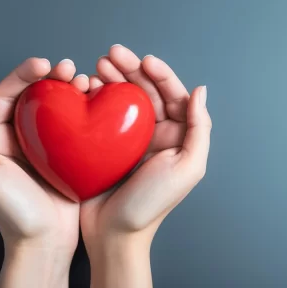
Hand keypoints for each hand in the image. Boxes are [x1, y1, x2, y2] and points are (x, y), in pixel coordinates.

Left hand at [0, 58, 88, 287]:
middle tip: (68, 69)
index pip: (9, 93)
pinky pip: (78, 125)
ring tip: (86, 82)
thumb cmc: (12, 212)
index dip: (25, 74)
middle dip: (52, 76)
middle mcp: (21, 137)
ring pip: (59, 106)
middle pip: (36, 95)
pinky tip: (97, 102)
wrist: (43, 243)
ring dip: (72, 89)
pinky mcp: (70, 155)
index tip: (45, 65)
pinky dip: (87, 110)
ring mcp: (48, 146)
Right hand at [80, 45, 211, 287]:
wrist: (114, 234)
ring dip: (111, 77)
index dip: (160, 73)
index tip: (144, 60)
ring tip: (96, 66)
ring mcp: (128, 138)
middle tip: (111, 53)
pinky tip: (86, 85)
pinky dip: (94, 96)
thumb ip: (199, 129)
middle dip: (130, 68)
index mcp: (177, 136)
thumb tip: (200, 90)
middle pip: (145, 91)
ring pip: (122, 98)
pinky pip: (100, 113)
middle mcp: (155, 133)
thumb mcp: (188, 168)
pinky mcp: (103, 144)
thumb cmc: (153, 204)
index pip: (172, 95)